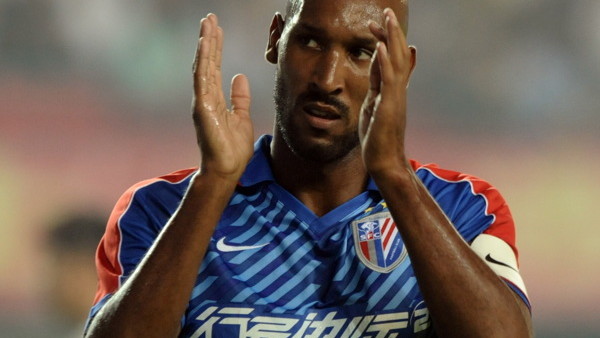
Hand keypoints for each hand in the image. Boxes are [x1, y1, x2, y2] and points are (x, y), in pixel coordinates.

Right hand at [192, 14, 253, 181]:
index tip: (217, 28)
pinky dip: (203, 61)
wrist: (227, 169)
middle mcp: (205, 97)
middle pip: (207, 62)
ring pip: (203, 66)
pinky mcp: (202, 107)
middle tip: (210, 17)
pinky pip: (202, 79)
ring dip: (205, 44)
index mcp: (214, 99)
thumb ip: (239, 97)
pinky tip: (205, 44)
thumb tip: (239, 76)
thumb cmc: (233, 149)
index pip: (214, 67)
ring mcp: (202, 101)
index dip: (215, 47)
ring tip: (207, 23)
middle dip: (209, 39)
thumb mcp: (242, 117)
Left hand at [359, 8, 415, 178]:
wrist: (385, 161)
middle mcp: (398, 89)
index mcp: (392, 89)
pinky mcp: (389, 106)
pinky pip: (387, 80)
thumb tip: (376, 67)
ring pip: (395, 62)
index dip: (385, 39)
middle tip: (387, 10)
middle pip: (397, 54)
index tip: (376, 23)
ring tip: (387, 17)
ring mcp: (395, 97)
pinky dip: (383, 61)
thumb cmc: (378, 137)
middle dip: (392, 31)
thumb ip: (377, 86)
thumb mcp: (375, 106)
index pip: (391, 58)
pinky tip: (378, 46)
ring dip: (390, 38)